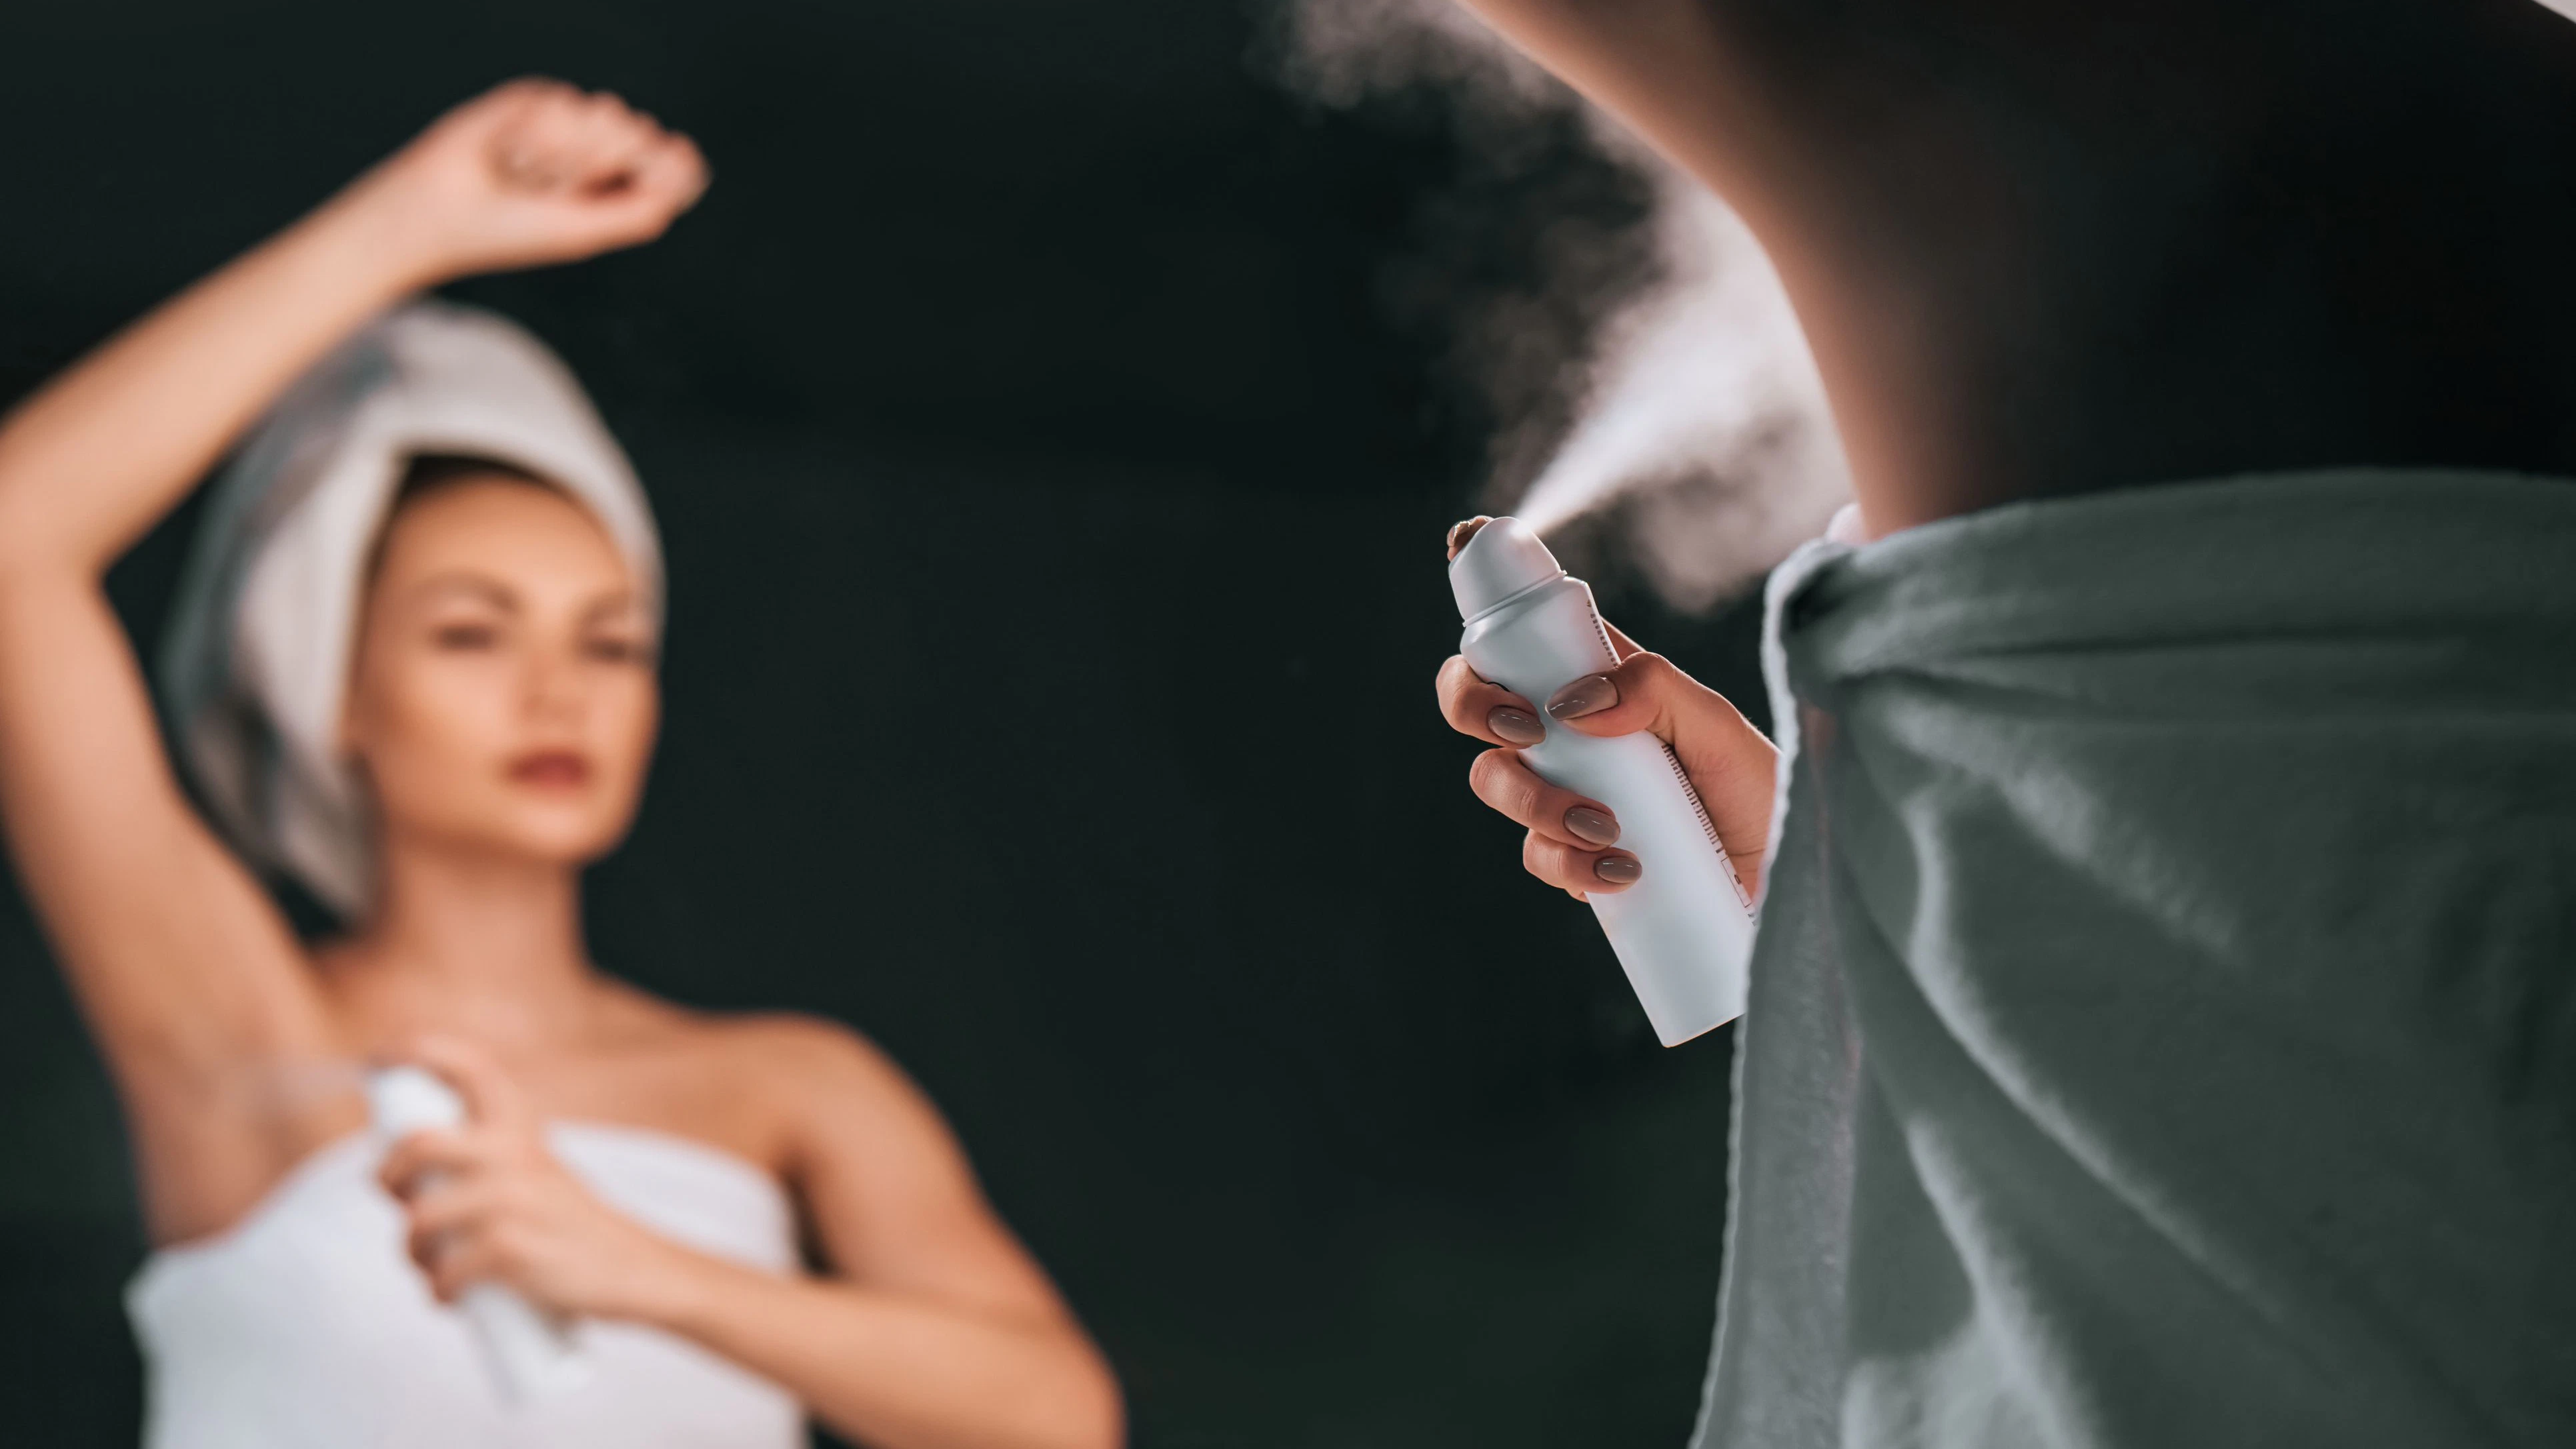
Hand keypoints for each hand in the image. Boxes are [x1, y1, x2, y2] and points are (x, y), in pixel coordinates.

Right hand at [333, 78, 708, 288]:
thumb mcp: (587, 230)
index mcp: (622, 187)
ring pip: (605, 114)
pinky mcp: (536, 99)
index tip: (640, 184)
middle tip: (555, 196)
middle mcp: (602, 151)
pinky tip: (507, 152)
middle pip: (641, 132)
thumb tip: (685, 161)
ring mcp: (570, 123)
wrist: (442, 211)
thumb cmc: (513, 231)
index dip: (666, 167)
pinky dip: (534, 137)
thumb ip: (644, 206)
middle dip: (599, 168)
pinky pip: (561, 102)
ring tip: (527, 177)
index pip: (673, 163)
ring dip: (564, 157)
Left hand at [376, 1036, 696, 1322]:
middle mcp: (517, 1154)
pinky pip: (446, 1271)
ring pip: (421, 1219)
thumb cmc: (568, 1225)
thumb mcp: (536, 1169)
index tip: (380, 1058)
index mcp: (522, 1128)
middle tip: (395, 1197)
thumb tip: (404, 1172)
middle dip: (388, 1176)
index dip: (417, 1051)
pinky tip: (450, 1296)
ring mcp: (515, 1201)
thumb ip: (484, 1159)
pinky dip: (440, 1291)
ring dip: (412, 1251)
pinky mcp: (514, 1251)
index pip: (471, 1067)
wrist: (634, 1269)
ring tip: (430, 1266)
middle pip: (418, 1144)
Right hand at [1435, 519, 1777, 902]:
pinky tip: (1622, 870)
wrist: (1785, 875)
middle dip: (1475, 707)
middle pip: (1474, 701)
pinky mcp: (1574, 854)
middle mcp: (1568, 730)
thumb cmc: (1758, 788)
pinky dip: (1570, 865)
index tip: (1467, 568)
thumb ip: (1652, 689)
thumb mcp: (1717, 722)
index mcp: (1598, 679)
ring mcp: (1564, 791)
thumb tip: (1569, 703)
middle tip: (1527, 732)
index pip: (1524, 634)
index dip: (1486, 604)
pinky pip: (1538, 856)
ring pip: (1495, 780)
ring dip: (1536, 803)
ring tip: (1607, 828)